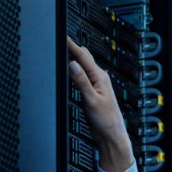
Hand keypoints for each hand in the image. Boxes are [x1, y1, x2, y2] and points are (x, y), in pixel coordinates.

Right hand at [67, 37, 135, 171]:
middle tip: (60, 40)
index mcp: (100, 77)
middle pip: (84, 57)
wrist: (111, 135)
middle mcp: (99, 78)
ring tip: (63, 50)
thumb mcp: (91, 100)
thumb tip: (73, 64)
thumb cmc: (106, 120)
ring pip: (83, 65)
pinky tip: (70, 70)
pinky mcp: (92, 91)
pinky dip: (75, 69)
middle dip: (72, 48)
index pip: (82, 56)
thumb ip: (81, 81)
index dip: (71, 45)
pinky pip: (82, 75)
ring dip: (74, 57)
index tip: (62, 36)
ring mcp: (96, 84)